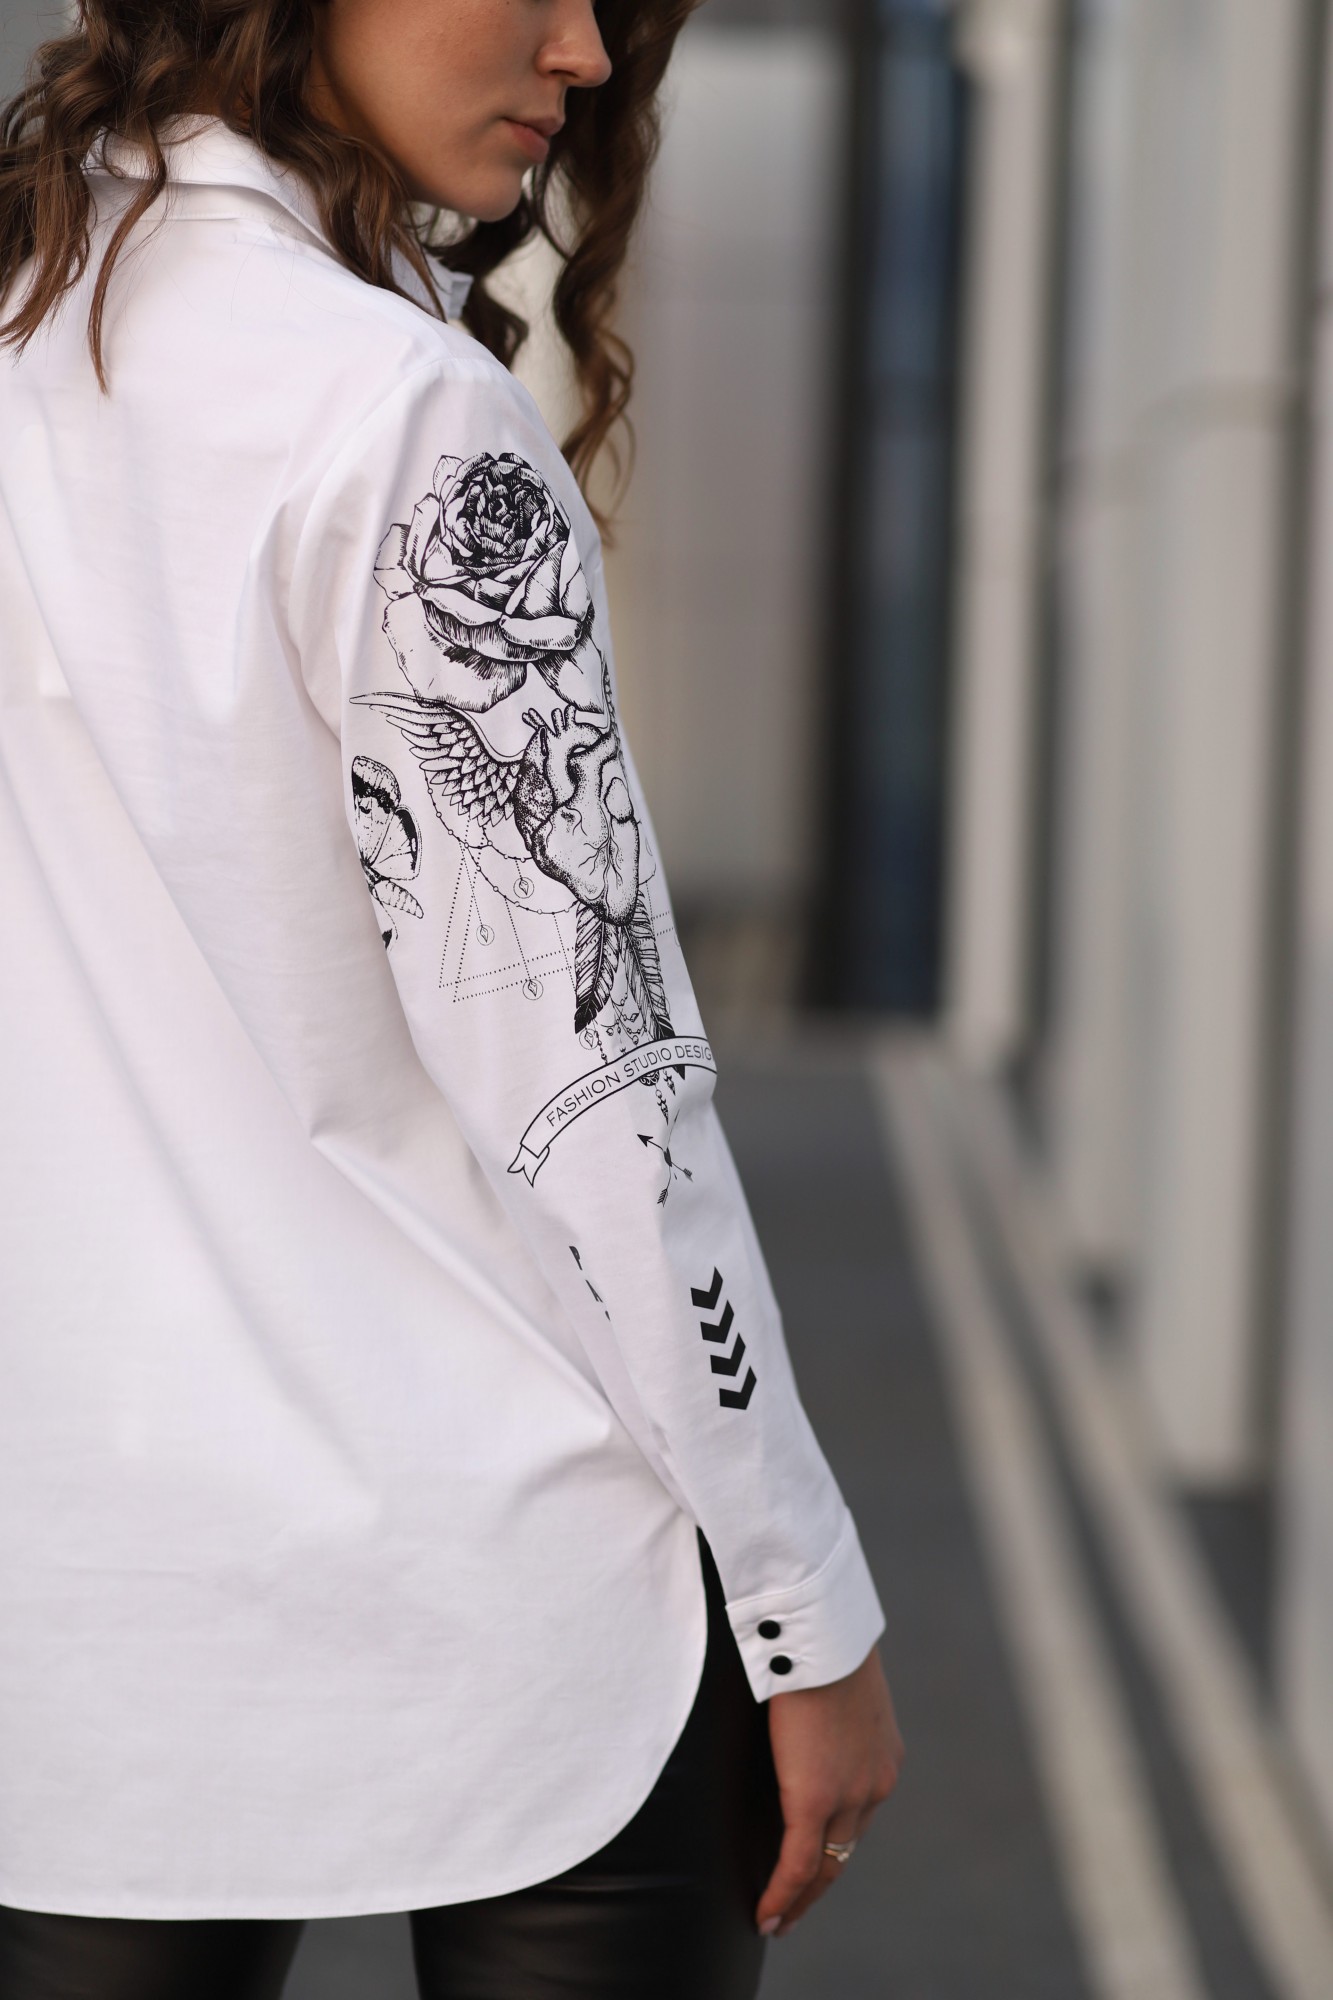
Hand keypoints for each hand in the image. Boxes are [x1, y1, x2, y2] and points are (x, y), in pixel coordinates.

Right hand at [755, 1646, 903, 1937]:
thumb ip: (828, 1709)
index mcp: (882, 1755)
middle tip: (795, 1909)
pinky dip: (782, 1893)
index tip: (817, 1864)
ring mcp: (850, 1796)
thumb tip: (801, 1708)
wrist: (822, 1631)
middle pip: (847, 1848)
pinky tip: (766, 1914)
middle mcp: (876, 1783)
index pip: (859, 1814)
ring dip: (801, 1897)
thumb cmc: (819, 1638)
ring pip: (827, 1865)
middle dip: (820, 1883)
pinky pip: (798, 1863)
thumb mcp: (836, 1681)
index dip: (836, 1844)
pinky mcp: (814, 1800)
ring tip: (777, 1920)